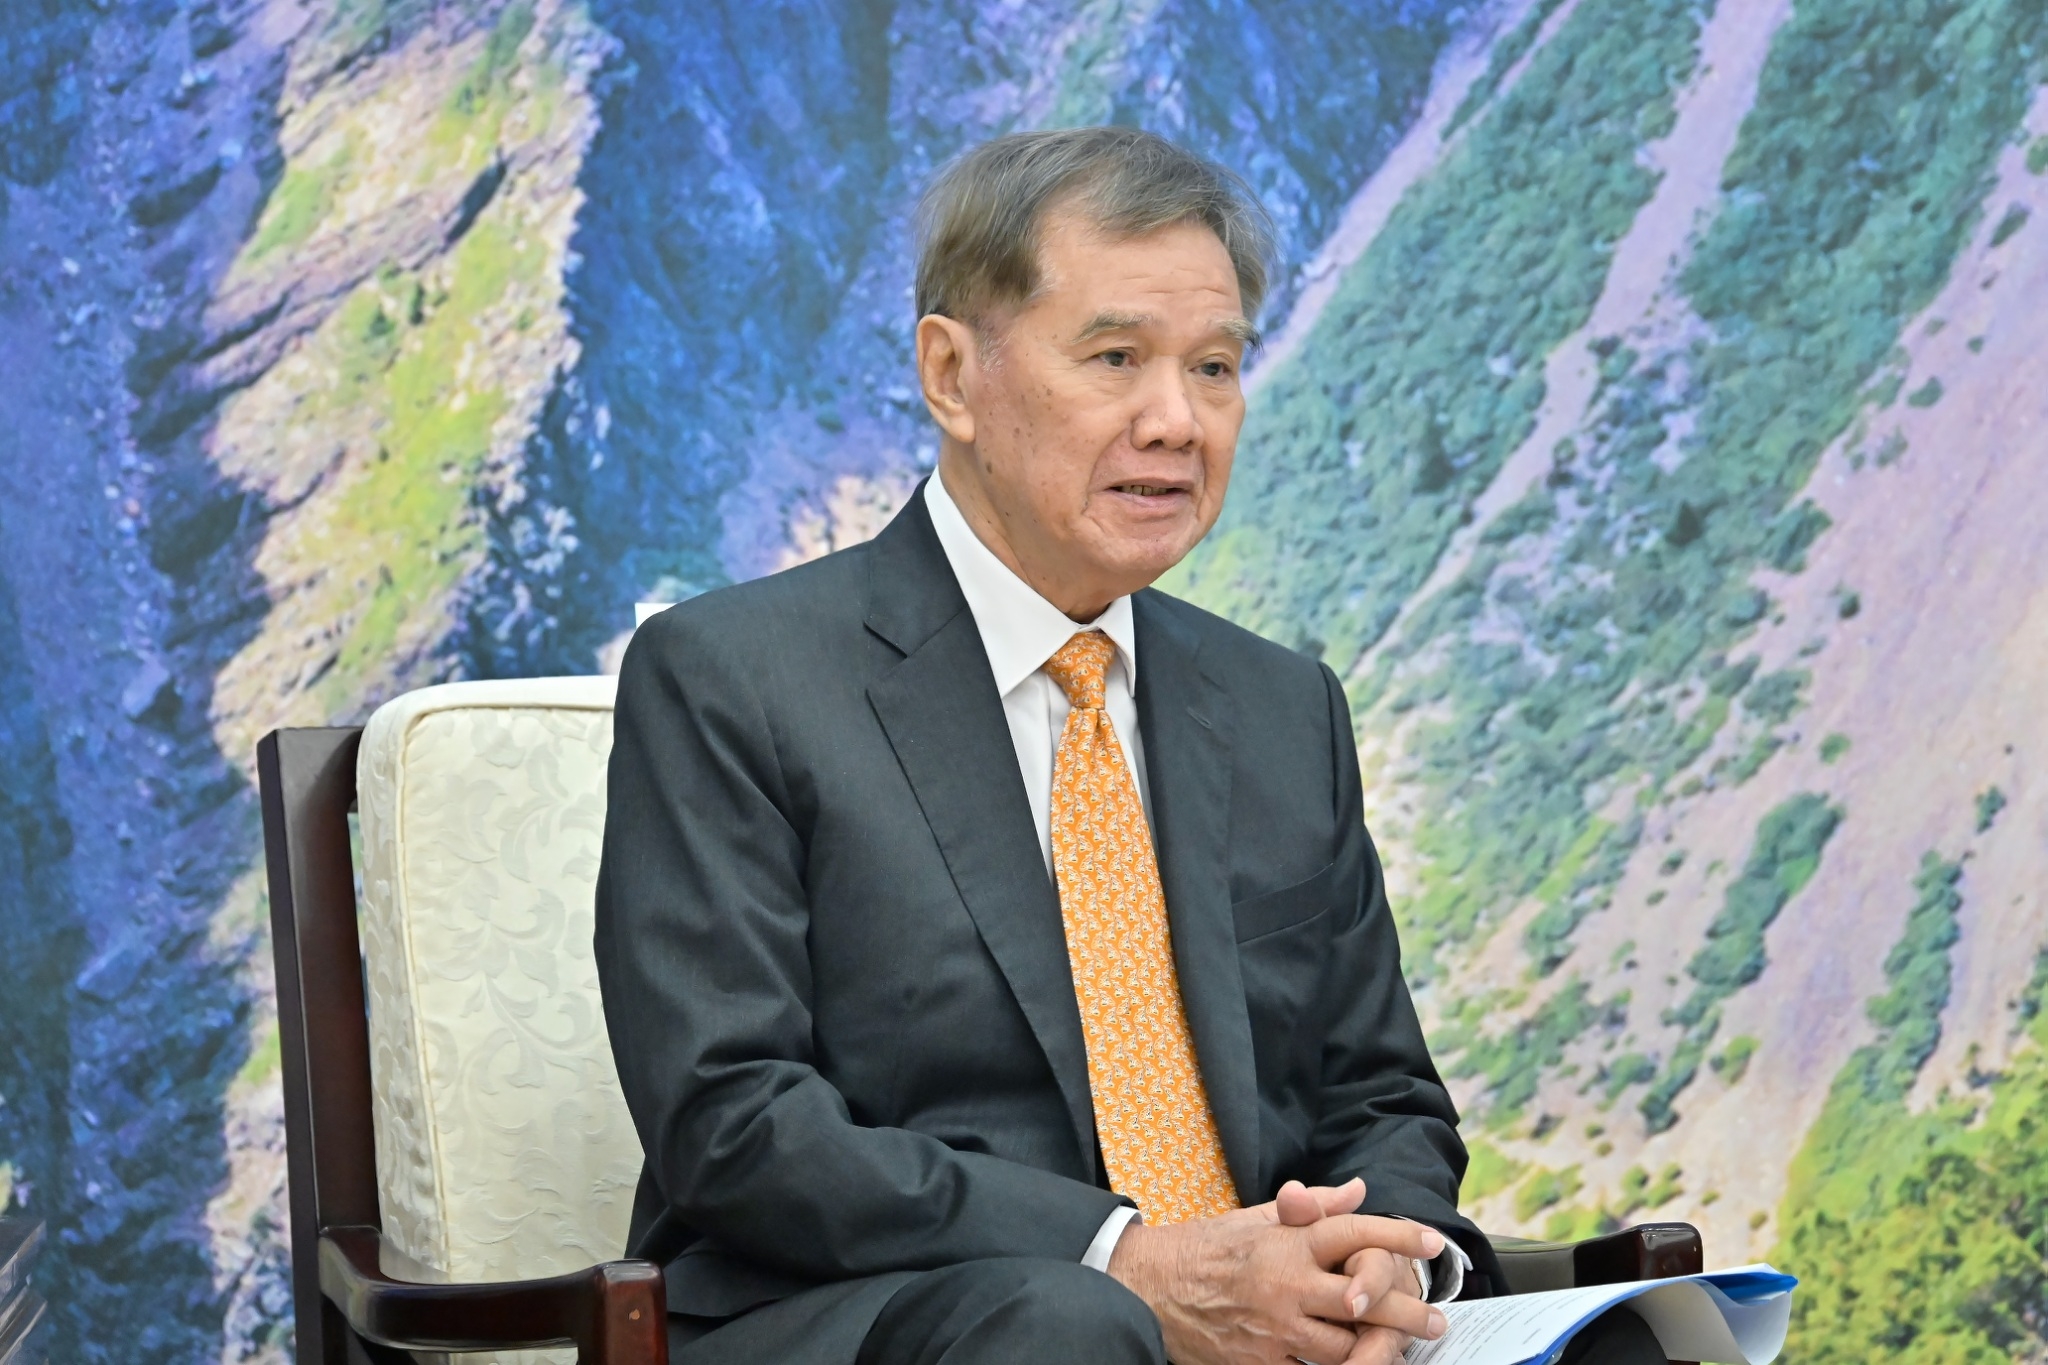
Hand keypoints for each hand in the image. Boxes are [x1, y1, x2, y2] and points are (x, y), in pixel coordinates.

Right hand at [1106, 1197, 1445, 1364]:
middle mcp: (1287, 1284)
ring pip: (1346, 1347)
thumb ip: (1312, 1207)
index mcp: (1288, 1242)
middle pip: (1365, 1301)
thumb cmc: (1206, 1249)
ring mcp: (1276, 1329)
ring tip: (1399, 1347)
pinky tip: (1350, 1363)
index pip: (1355, 1233)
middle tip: (1436, 1318)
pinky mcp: (1262, 1362)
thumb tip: (1357, 1190)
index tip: (1432, 1243)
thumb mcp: (1256, 1218)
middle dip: (1408, 1311)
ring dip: (1375, 1348)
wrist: (1151, 1288)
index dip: (1399, 1237)